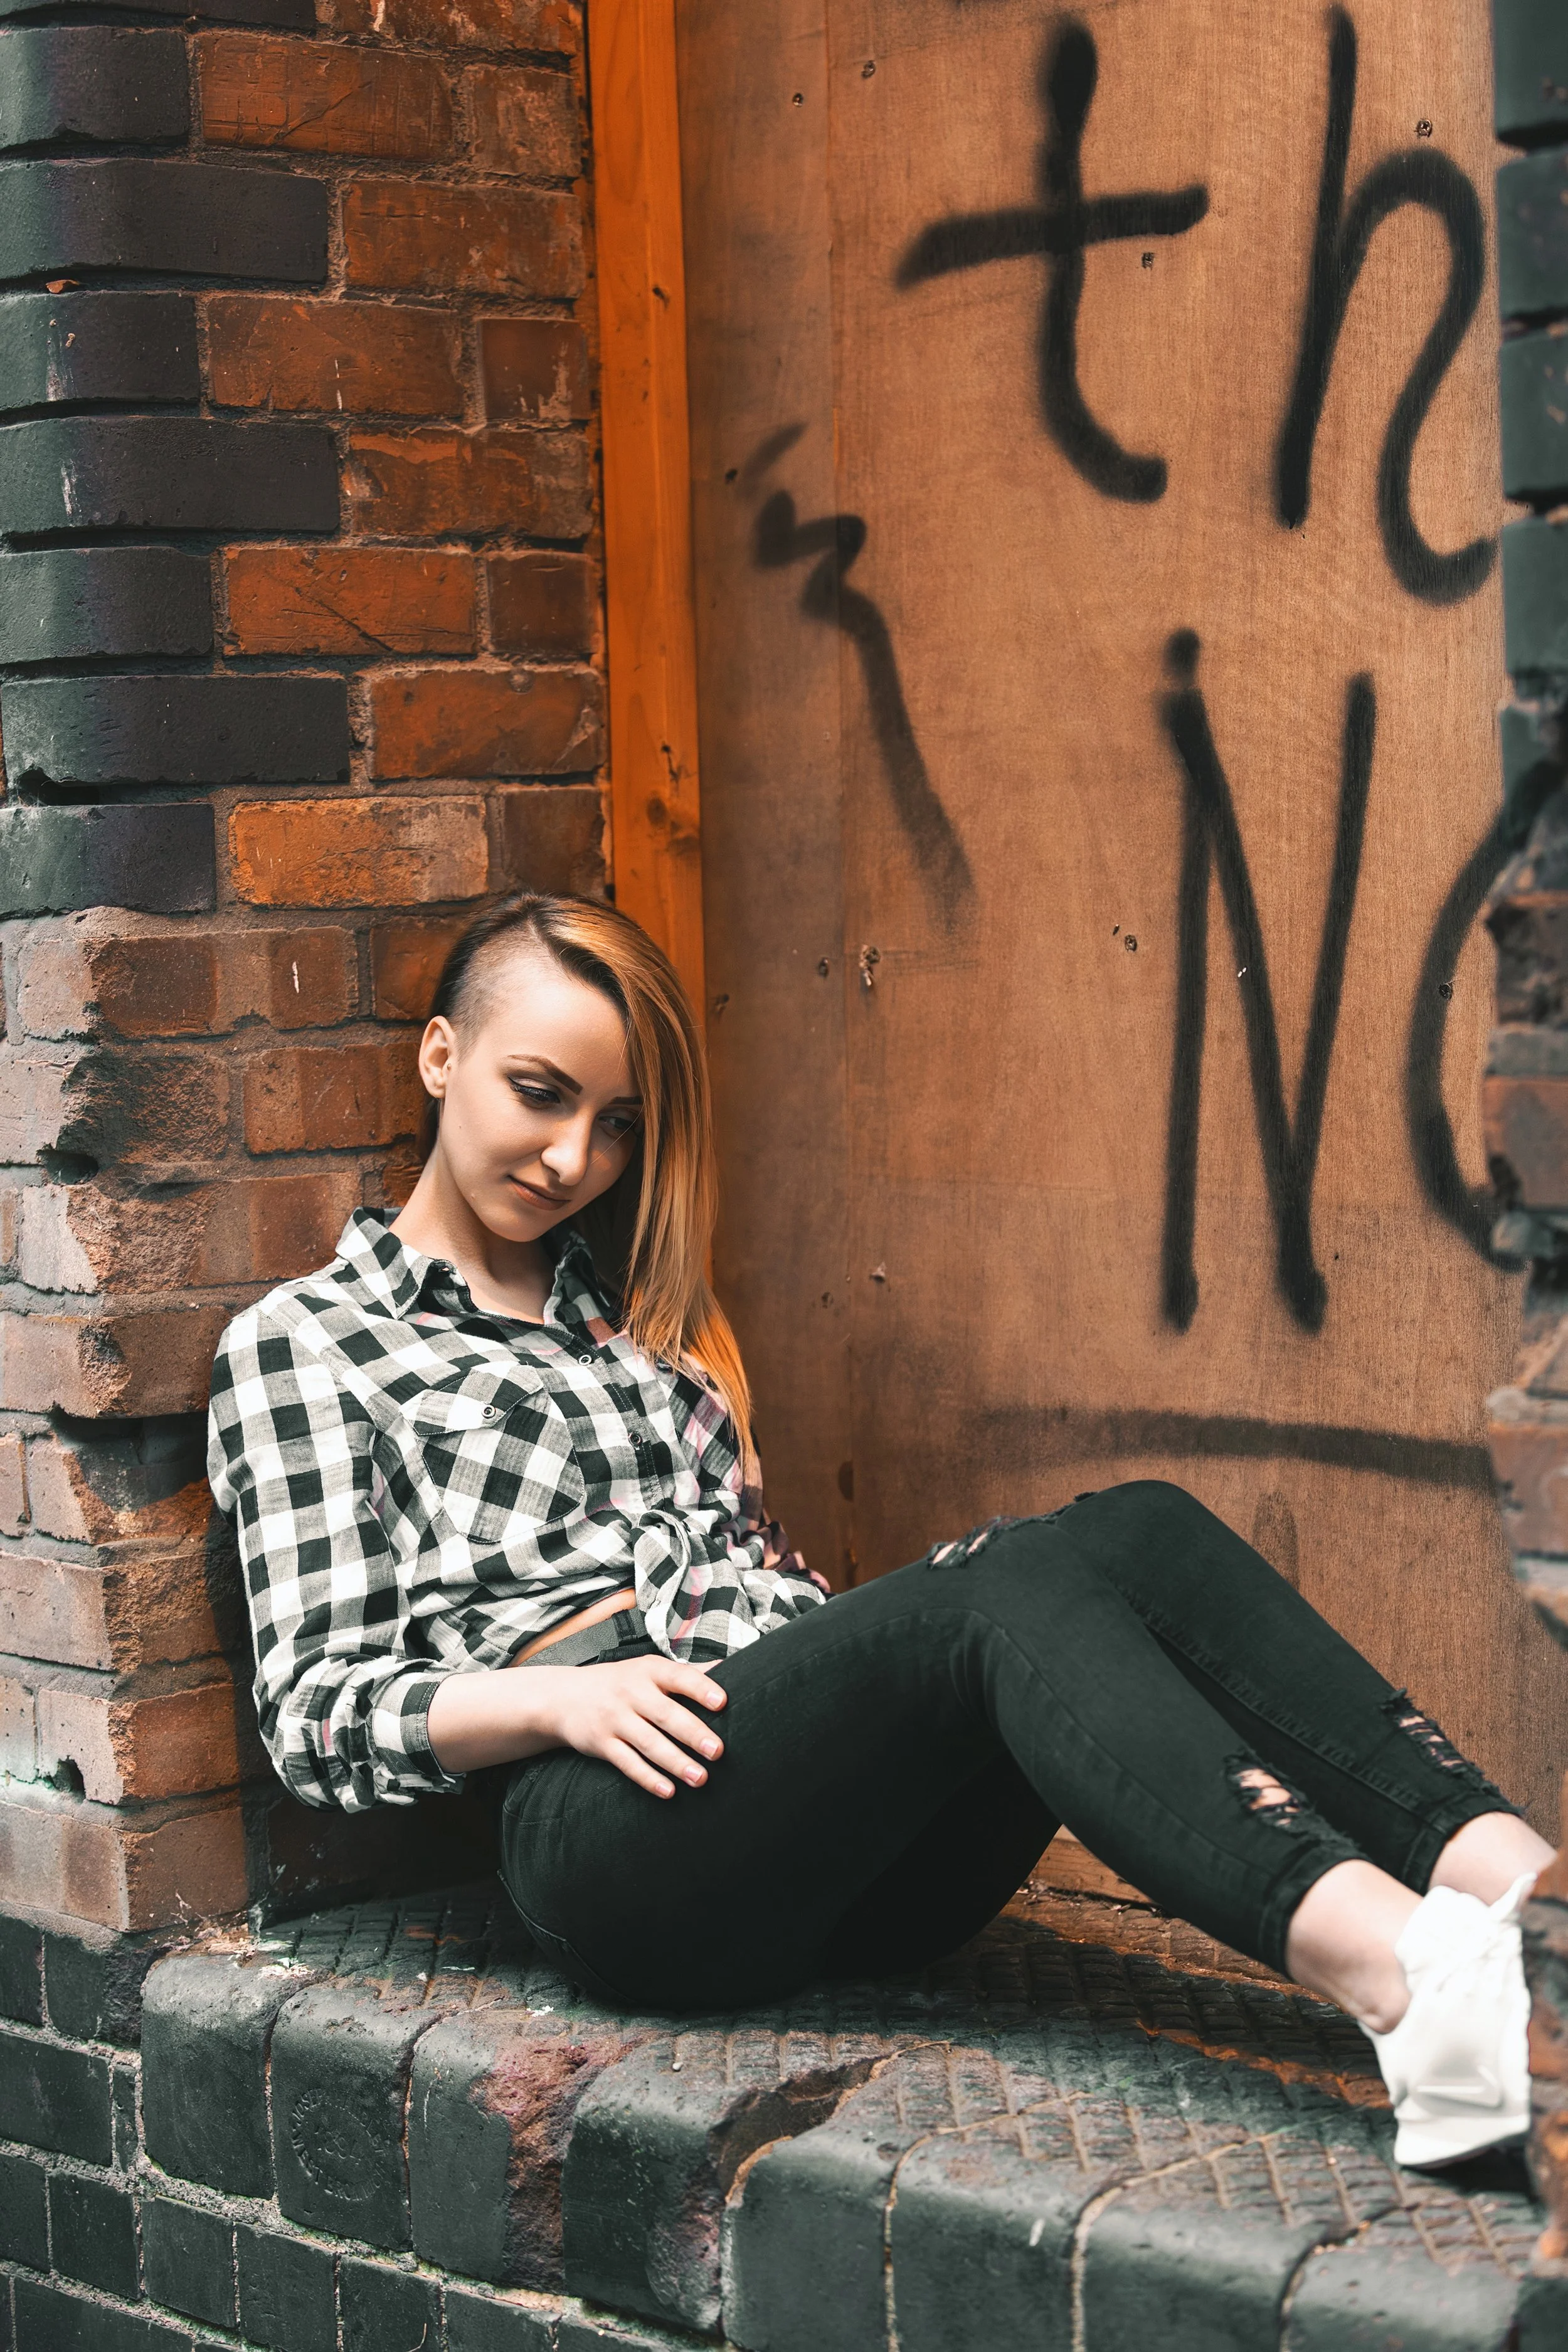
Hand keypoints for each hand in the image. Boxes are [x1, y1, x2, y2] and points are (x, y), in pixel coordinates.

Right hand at [540, 1655, 726, 1797]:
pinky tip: (668, 1791)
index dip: (700, 1688)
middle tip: (718, 1751)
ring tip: (701, 1778)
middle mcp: (631, 1693)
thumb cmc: (620, 1683)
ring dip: (676, 1762)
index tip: (722, 1702)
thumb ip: (688, 1673)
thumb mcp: (649, 1669)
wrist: (565, 1696)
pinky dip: (648, 1778)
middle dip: (693, 1733)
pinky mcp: (602, 1744)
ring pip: (649, 1743)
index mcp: (649, 1671)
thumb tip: (730, 1666)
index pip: (678, 1677)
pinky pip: (627, 1763)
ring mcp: (615, 1719)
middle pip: (666, 1714)